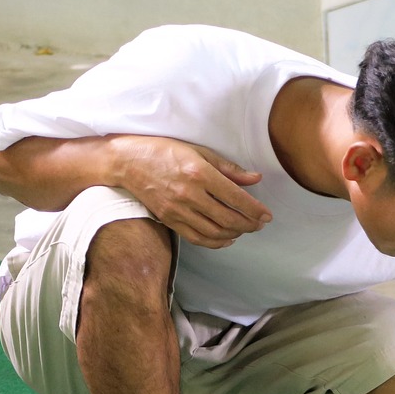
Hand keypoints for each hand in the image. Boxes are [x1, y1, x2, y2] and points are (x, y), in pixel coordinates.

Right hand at [112, 135, 272, 247]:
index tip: (267, 215)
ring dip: (235, 234)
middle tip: (259, 224)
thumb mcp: (199, 151)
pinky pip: (197, 238)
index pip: (236, 197)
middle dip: (249, 225)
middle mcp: (189, 194)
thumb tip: (256, 179)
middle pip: (228, 219)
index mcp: (199, 173)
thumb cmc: (164, 151)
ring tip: (245, 229)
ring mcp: (178, 210)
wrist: (127, 162)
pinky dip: (216, 242)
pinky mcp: (169, 220)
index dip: (255, 210)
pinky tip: (227, 238)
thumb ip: (229, 169)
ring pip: (214, 231)